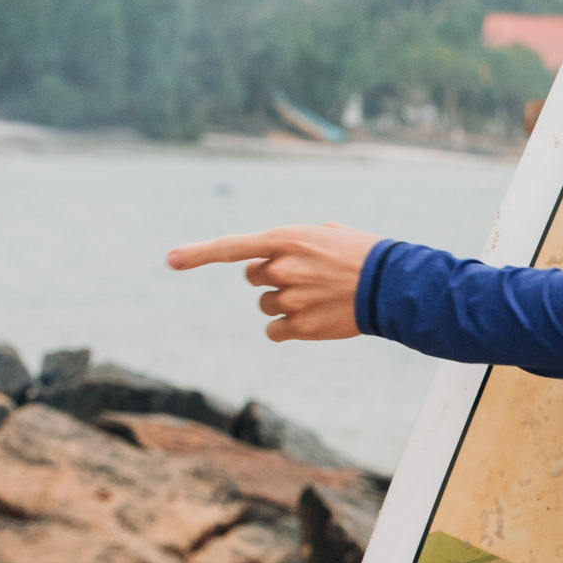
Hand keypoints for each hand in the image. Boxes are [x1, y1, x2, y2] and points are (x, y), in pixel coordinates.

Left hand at [165, 220, 377, 342]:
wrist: (392, 286)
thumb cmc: (364, 254)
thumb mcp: (328, 233)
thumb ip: (296, 240)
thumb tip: (279, 254)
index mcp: (286, 239)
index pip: (231, 247)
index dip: (197, 253)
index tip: (170, 260)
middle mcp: (281, 268)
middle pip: (254, 278)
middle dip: (272, 278)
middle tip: (304, 277)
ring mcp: (290, 299)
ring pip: (266, 306)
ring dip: (284, 303)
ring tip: (318, 298)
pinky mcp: (300, 326)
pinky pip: (275, 330)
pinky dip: (287, 328)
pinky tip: (313, 319)